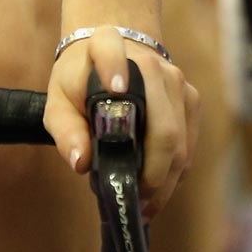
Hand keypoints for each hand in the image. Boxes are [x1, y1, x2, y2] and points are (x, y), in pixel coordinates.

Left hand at [44, 28, 199, 216]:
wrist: (115, 53)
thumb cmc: (82, 82)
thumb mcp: (59, 102)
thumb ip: (66, 131)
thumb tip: (81, 162)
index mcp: (108, 47)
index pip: (109, 50)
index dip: (114, 67)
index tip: (116, 88)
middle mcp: (150, 63)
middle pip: (162, 127)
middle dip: (151, 175)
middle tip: (132, 201)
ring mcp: (177, 80)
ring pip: (181, 142)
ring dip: (165, 180)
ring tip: (143, 204)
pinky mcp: (192, 97)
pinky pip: (189, 143)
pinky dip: (175, 171)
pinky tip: (157, 188)